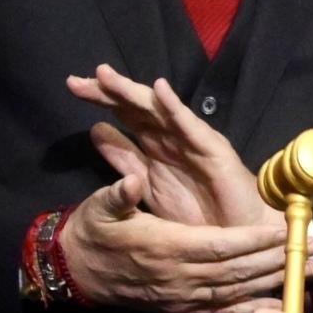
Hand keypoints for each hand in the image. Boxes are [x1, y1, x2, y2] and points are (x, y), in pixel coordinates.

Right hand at [54, 173, 312, 312]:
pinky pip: (220, 312)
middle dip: (278, 260)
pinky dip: (250, 310)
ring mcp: (180, 297)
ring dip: (273, 282)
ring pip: (235, 292)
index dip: (255, 240)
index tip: (286, 231)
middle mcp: (178, 276)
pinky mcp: (180, 310)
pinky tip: (277, 306)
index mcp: (165, 247)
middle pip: (237, 270)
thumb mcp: (98, 207)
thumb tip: (134, 178)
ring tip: (308, 272)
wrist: (75, 274)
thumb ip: (119, 192)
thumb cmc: (92, 233)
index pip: (220, 245)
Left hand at [67, 66, 269, 228]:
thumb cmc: (199, 214)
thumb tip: (95, 129)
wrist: (239, 236)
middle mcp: (172, 136)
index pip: (125, 114)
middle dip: (108, 91)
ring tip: (108, 76)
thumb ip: (124, 158)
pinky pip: (190, 126)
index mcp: (156, 145)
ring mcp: (192, 140)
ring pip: (158, 111)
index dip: (100, 99)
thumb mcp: (148, 186)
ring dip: (133, 92)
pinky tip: (159, 90)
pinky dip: (175, 107)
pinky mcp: (213, 149)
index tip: (72, 86)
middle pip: (136, 107)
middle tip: (79, 80)